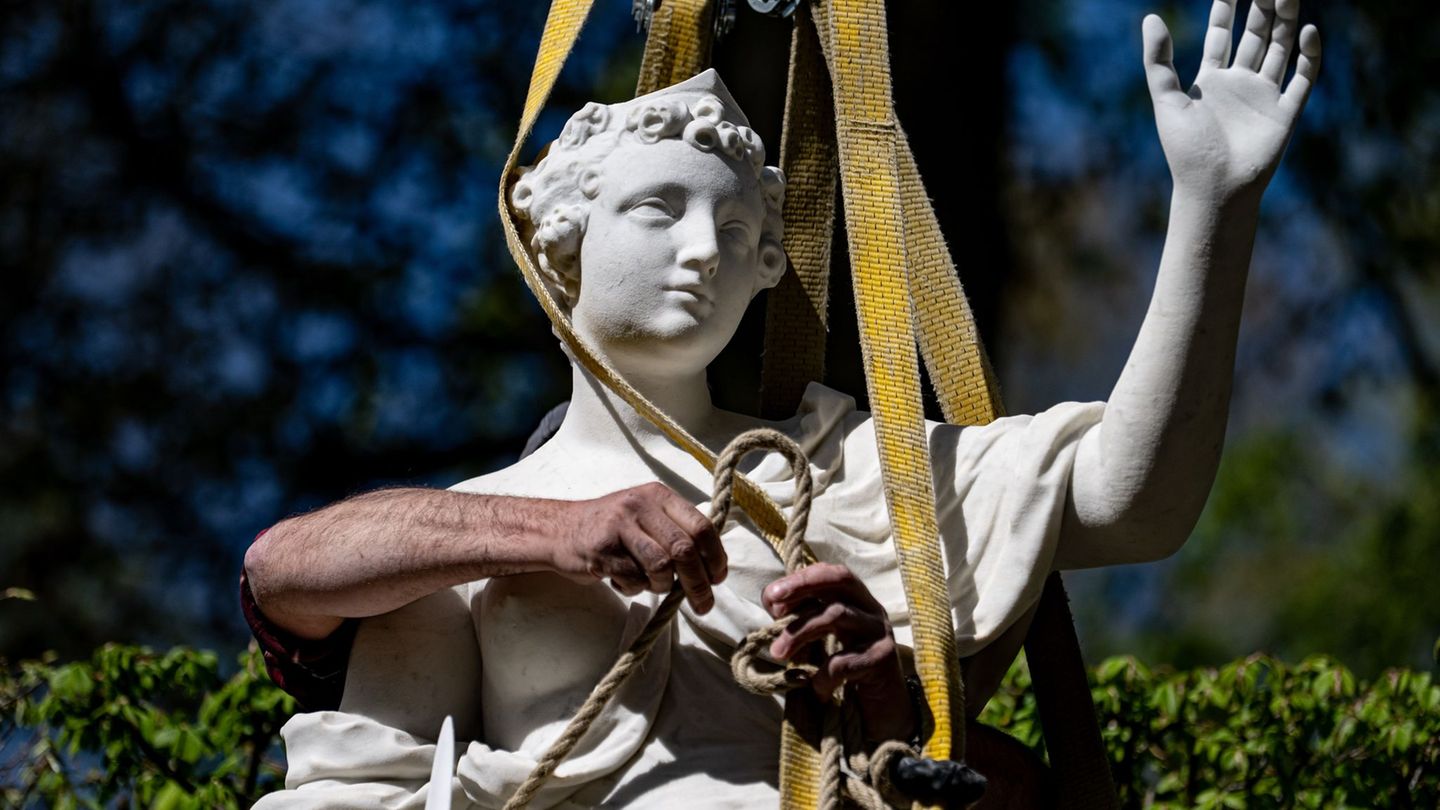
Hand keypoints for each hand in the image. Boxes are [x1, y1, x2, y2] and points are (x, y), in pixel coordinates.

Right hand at [551, 482, 725, 612]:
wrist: (560, 529)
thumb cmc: (612, 528)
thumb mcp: (646, 516)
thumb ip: (676, 532)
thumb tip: (713, 567)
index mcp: (658, 495)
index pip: (701, 526)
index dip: (716, 556)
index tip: (718, 579)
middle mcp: (641, 505)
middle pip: (684, 549)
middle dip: (698, 582)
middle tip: (703, 604)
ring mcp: (620, 526)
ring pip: (661, 567)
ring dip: (663, 586)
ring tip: (653, 586)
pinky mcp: (602, 550)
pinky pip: (634, 579)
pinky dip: (635, 588)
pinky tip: (625, 581)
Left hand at [762, 563, 915, 743]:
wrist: (884, 711)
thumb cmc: (848, 671)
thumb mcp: (825, 639)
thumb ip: (804, 618)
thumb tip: (773, 604)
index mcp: (858, 600)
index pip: (831, 573)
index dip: (801, 579)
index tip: (772, 596)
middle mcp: (872, 609)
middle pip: (840, 580)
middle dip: (803, 586)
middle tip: (774, 608)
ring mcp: (879, 632)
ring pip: (836, 615)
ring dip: (799, 632)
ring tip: (778, 653)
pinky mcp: (882, 659)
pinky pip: (843, 661)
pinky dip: (822, 676)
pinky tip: (816, 690)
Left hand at [1143, 0, 1320, 202]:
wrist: (1213, 190)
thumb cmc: (1186, 151)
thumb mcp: (1167, 101)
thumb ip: (1159, 61)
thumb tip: (1152, 17)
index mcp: (1211, 80)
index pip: (1222, 34)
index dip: (1227, 8)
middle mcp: (1240, 84)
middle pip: (1256, 36)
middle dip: (1262, 8)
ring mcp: (1264, 96)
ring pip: (1280, 49)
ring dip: (1285, 22)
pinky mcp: (1285, 113)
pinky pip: (1303, 78)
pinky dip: (1308, 55)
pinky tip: (1308, 30)